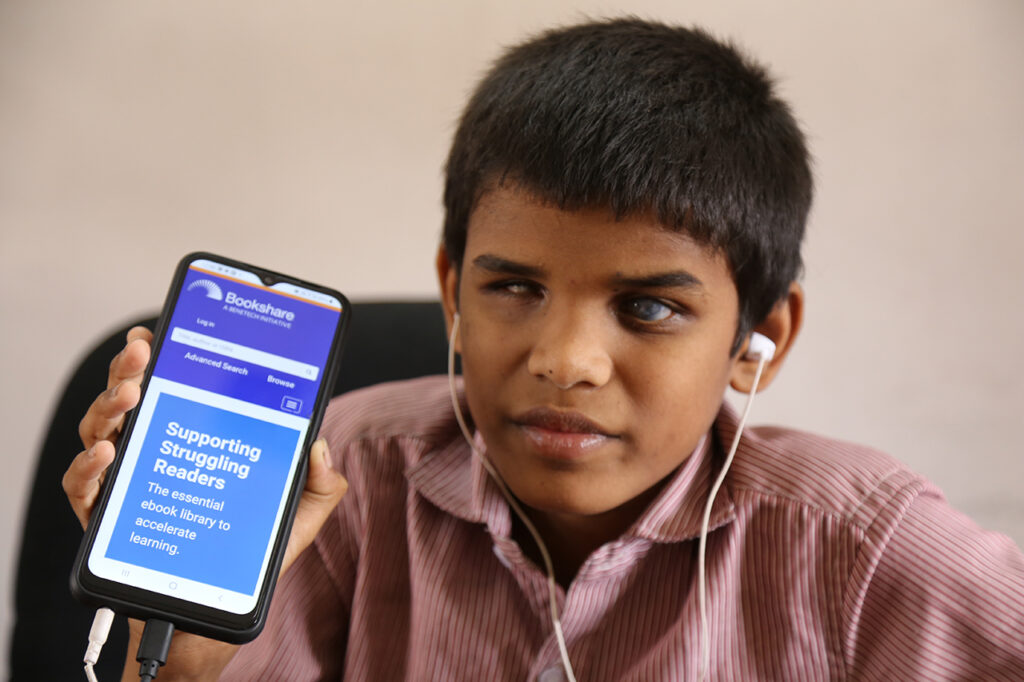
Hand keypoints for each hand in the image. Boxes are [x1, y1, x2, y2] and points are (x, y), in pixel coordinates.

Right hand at [62, 328, 347, 679]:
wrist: (217, 612)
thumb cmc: (252, 554)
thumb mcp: (301, 514)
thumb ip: (321, 480)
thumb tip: (320, 445)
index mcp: (197, 435)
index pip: (176, 385)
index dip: (165, 354)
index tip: (163, 329)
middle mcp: (158, 449)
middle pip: (132, 396)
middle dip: (133, 367)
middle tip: (145, 352)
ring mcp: (129, 480)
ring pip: (102, 429)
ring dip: (110, 405)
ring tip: (131, 396)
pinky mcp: (107, 516)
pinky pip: (83, 487)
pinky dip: (87, 467)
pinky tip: (107, 455)